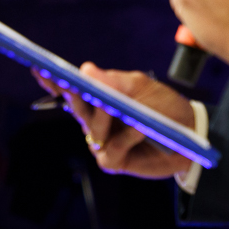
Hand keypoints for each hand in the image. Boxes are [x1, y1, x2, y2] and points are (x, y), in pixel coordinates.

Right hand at [33, 64, 195, 177]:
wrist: (190, 135)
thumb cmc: (164, 108)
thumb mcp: (142, 88)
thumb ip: (115, 81)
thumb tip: (87, 70)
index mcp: (99, 100)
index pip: (70, 90)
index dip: (53, 81)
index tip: (38, 67)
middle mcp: (95, 122)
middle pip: (76, 107)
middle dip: (74, 96)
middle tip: (74, 85)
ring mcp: (102, 143)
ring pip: (93, 129)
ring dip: (107, 118)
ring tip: (123, 110)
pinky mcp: (112, 161)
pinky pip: (112, 148)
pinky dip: (127, 137)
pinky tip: (140, 129)